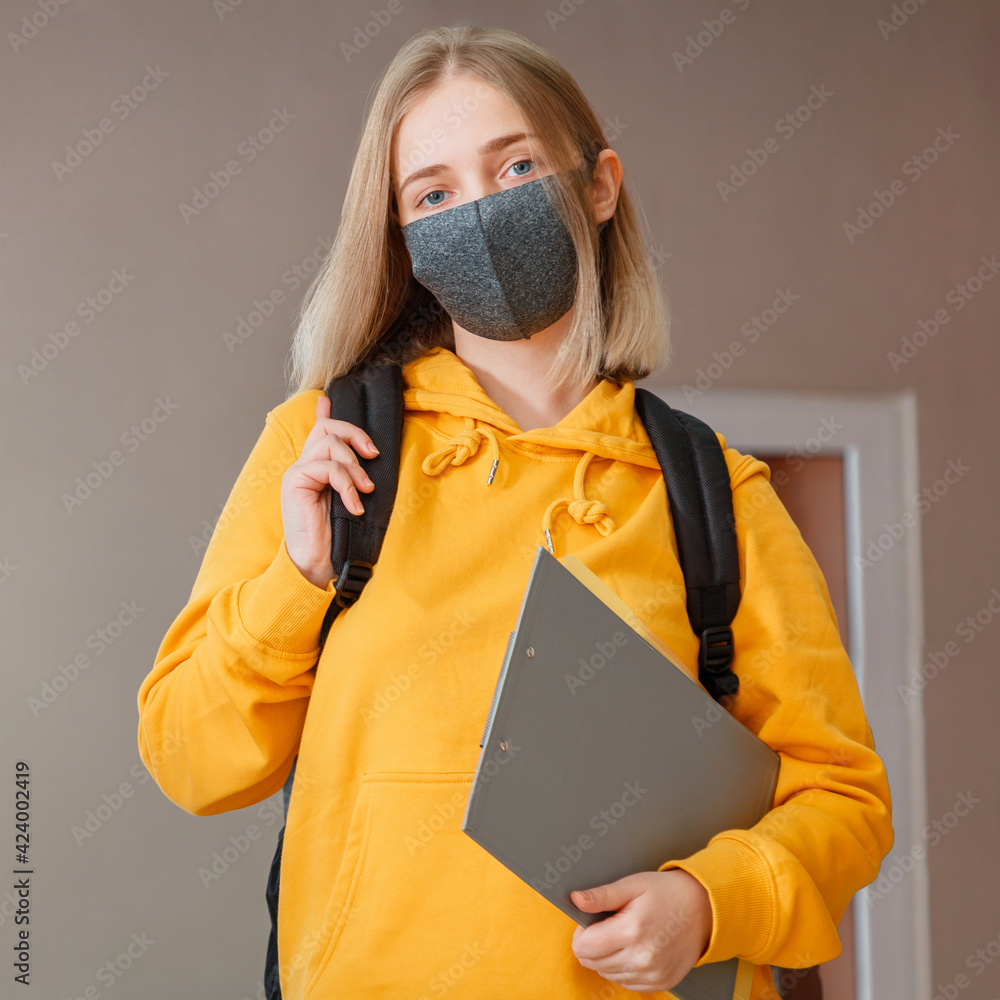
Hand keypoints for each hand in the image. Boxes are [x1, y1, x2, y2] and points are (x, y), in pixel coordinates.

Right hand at [281, 394, 378, 588]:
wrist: (317, 562)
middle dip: (355, 434)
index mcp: (317, 468)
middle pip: (328, 429)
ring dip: (354, 466)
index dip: (325, 414)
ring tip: (365, 490)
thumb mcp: (352, 499)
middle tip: (373, 455)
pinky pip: (327, 468)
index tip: (326, 400)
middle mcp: (305, 465)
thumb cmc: (337, 535)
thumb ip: (354, 477)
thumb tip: (368, 459)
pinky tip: (355, 505)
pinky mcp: (295, 481)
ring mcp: (298, 472)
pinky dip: (347, 485)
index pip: (318, 431)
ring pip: (329, 444)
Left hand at [570, 870, 712, 992]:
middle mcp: (642, 958)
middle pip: (592, 963)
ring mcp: (651, 974)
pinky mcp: (659, 983)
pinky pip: (625, 982)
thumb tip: (576, 900)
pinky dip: (624, 967)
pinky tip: (636, 948)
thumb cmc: (667, 893)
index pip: (583, 947)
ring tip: (627, 934)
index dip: (581, 932)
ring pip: (606, 974)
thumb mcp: (632, 885)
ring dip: (608, 957)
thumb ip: (601, 895)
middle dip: (594, 943)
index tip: (593, 921)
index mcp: (632, 930)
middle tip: (611, 924)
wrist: (703, 910)